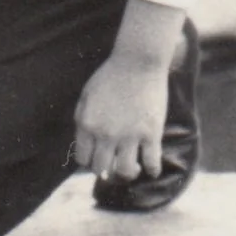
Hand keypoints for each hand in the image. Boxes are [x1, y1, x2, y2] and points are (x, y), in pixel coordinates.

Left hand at [74, 52, 170, 185]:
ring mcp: (129, 135)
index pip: (83, 159)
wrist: (138, 61)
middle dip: (106, 170)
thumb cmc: (111, 75)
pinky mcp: (151, 133)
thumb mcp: (87, 95)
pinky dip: (152, 170)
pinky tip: (152, 169)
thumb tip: (83, 141)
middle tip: (113, 166)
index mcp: (87, 125)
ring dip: (127, 174)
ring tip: (132, 168)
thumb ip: (82, 118)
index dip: (90, 162)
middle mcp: (106, 134)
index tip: (98, 158)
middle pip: (101, 169)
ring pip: (125, 171)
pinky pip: (151, 162)